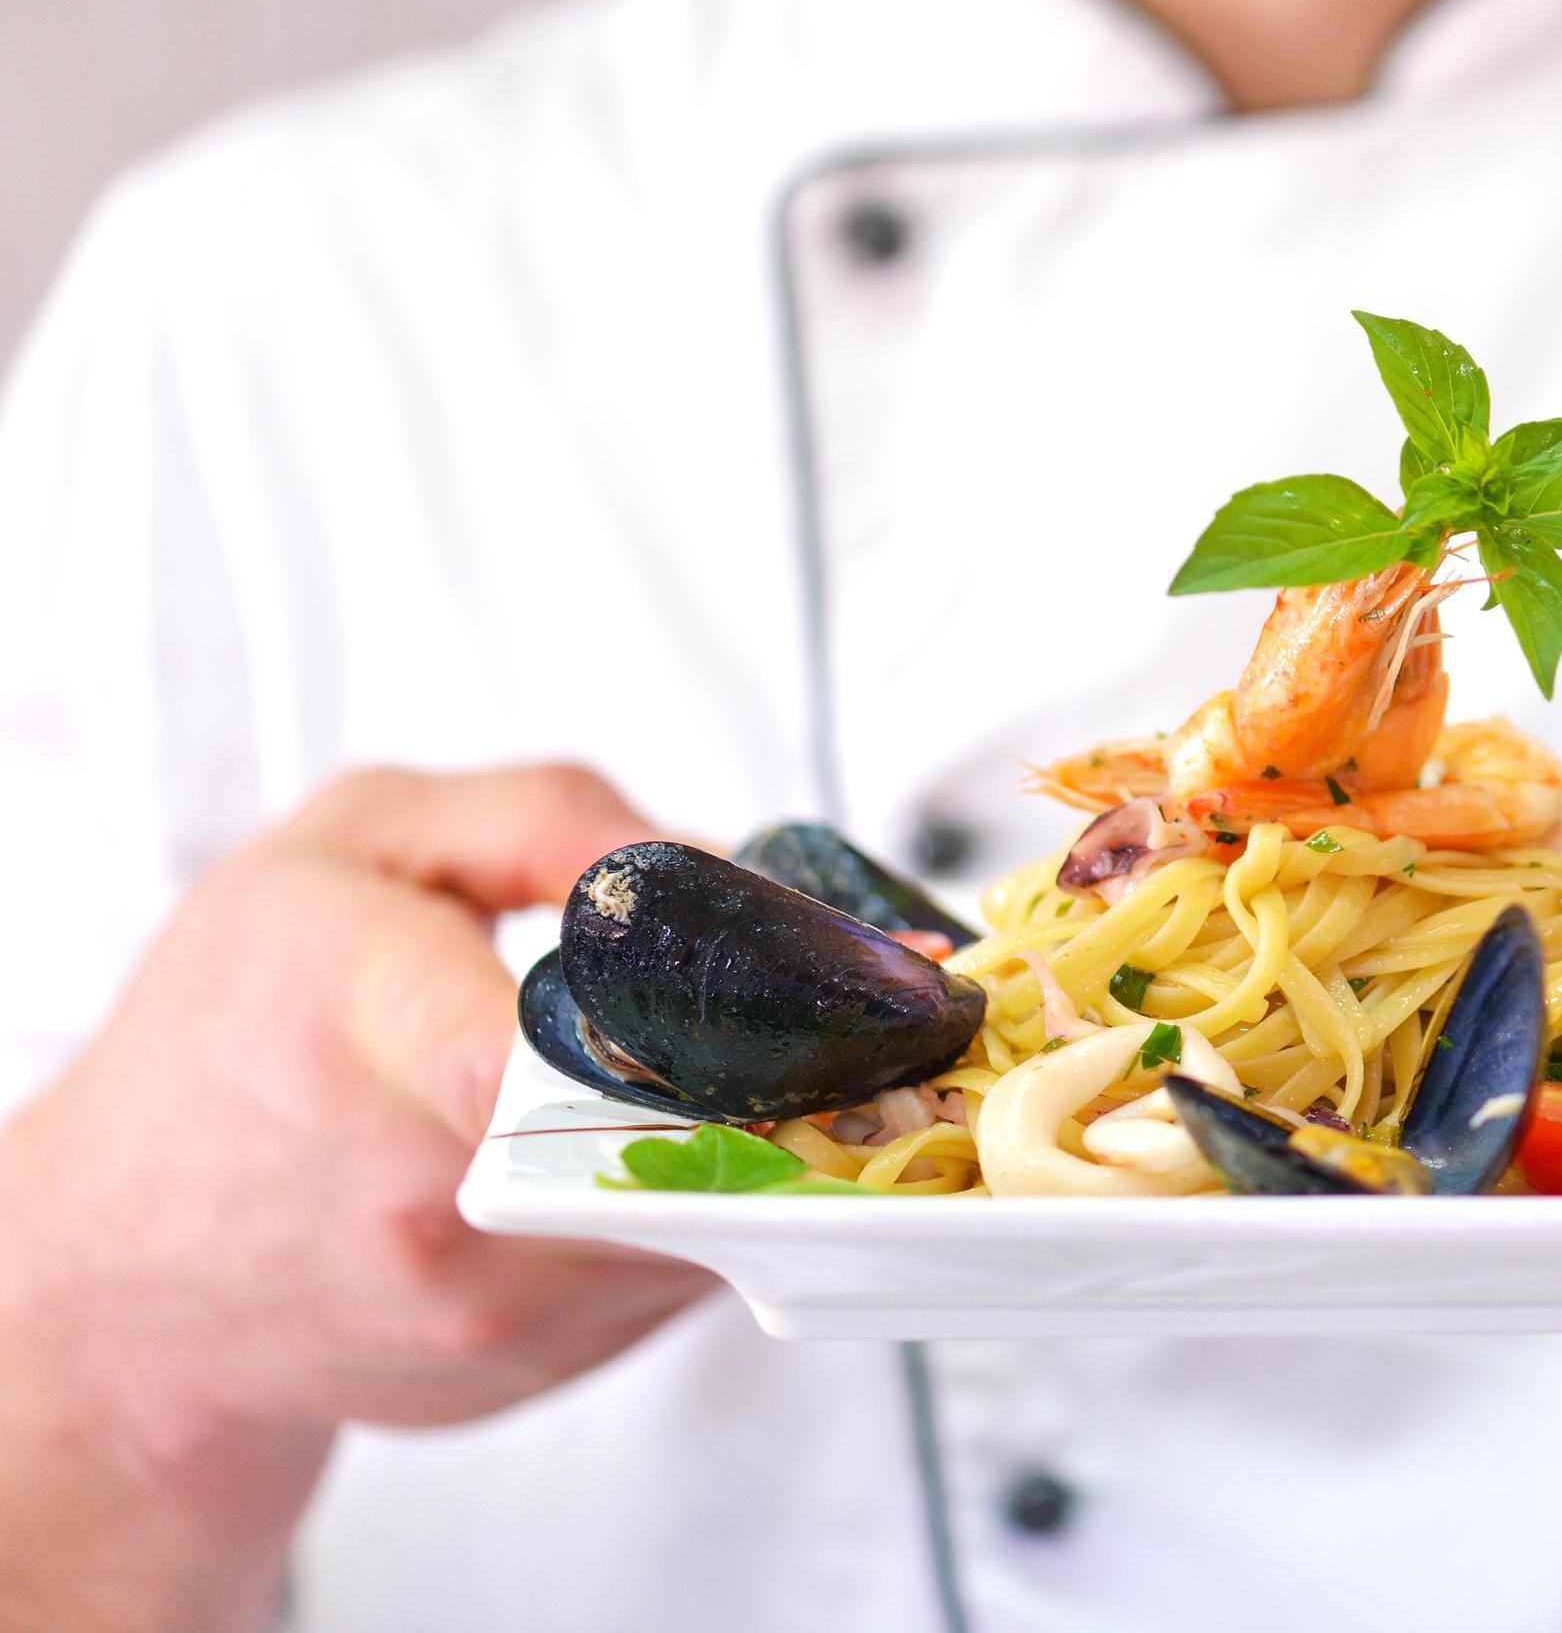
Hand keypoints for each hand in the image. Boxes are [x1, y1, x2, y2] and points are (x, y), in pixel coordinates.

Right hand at [0, 764, 713, 1631]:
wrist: (124, 1278)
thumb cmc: (230, 1033)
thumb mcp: (347, 846)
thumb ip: (540, 816)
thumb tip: (707, 856)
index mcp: (370, 1029)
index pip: (534, 1045)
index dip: (677, 1008)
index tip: (778, 971)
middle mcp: (430, 1196)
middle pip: (685, 1121)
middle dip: (773, 1053)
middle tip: (815, 993)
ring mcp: (492, 1305)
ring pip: (718, 1204)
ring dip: (760, 1129)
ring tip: (732, 1056)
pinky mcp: (539, 1367)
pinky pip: (691, 1263)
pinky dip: (708, 1196)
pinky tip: (660, 1143)